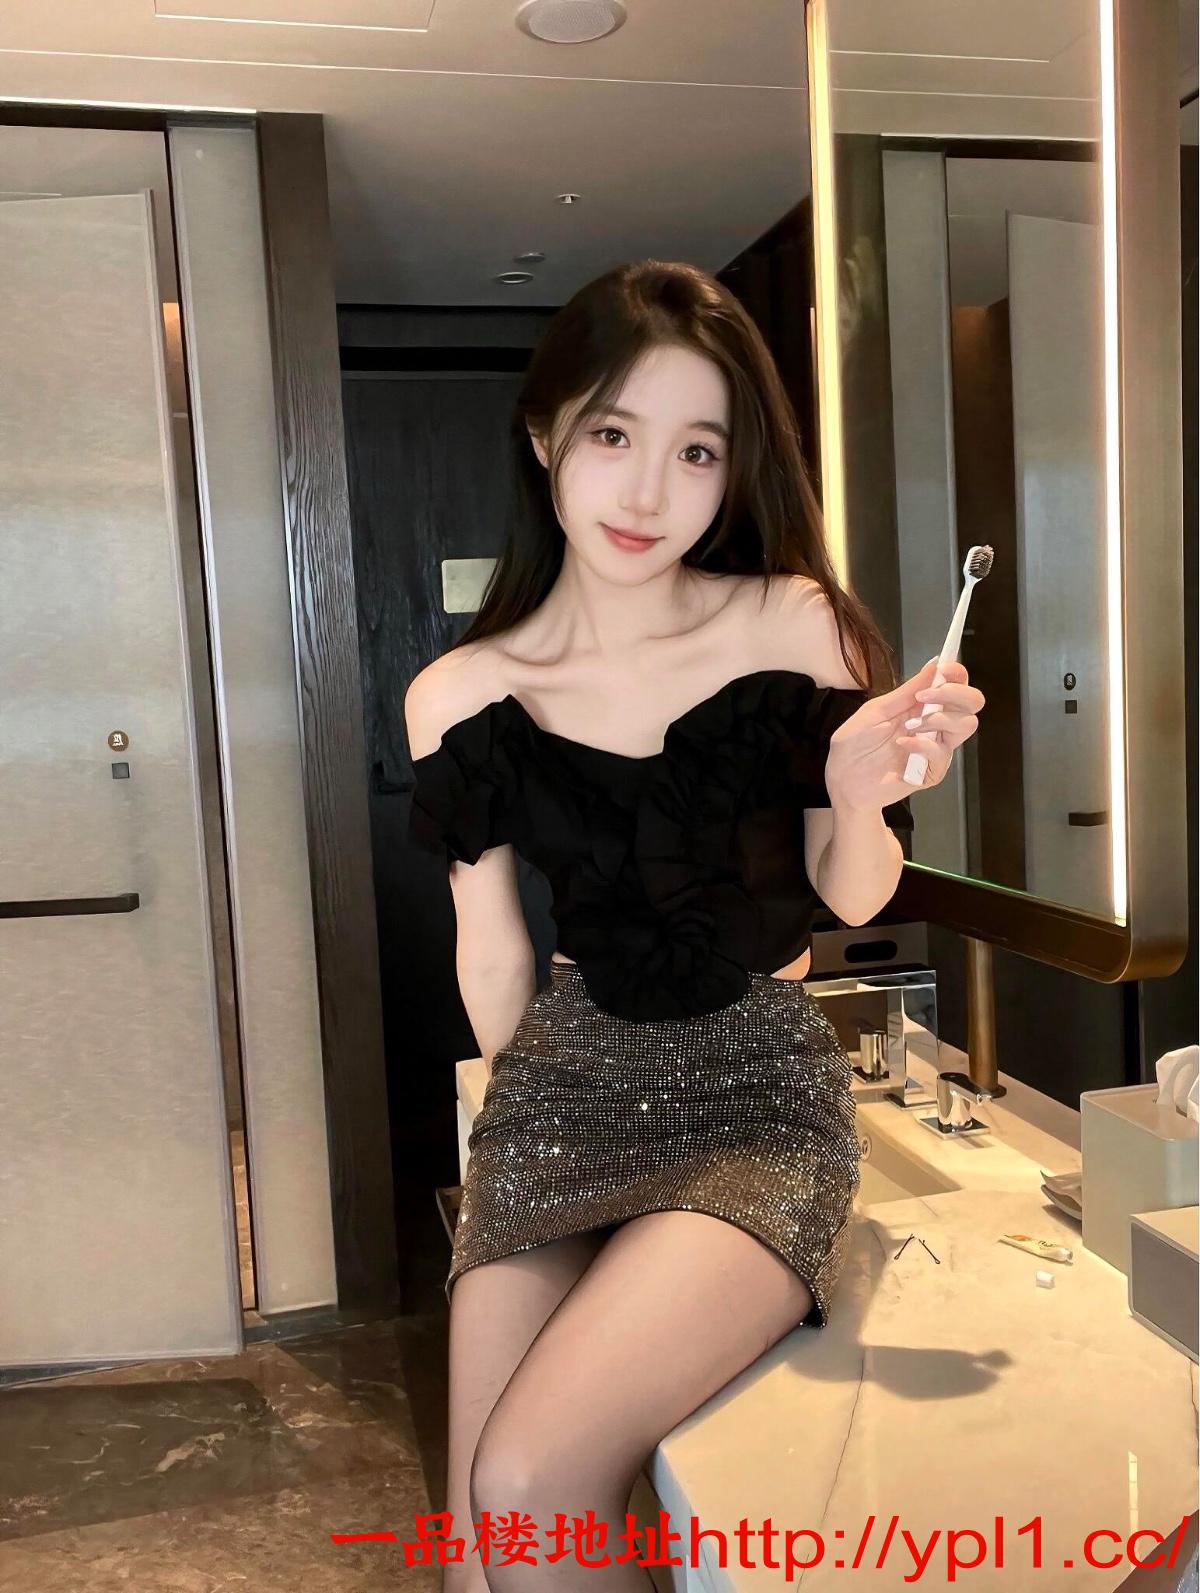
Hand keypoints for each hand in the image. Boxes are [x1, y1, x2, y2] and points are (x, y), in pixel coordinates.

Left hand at [825, 657, 985, 809]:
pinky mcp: (932, 771)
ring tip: (910, 726)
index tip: (945, 670)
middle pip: (972, 702)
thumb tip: (934, 664)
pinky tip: (902, 745)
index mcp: (921, 705)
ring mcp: (936, 747)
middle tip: (926, 697)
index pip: (954, 684)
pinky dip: (922, 744)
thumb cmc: (855, 745)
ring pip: (966, 725)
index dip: (956, 673)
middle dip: (955, 693)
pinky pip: (942, 753)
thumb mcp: (876, 710)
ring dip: (939, 719)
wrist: (844, 781)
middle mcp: (934, 724)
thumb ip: (906, 690)